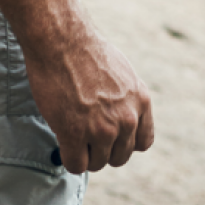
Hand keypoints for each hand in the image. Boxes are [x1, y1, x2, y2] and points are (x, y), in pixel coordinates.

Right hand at [21, 19, 154, 173]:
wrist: (62, 39)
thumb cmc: (86, 50)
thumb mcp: (122, 74)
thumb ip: (127, 100)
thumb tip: (120, 119)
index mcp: (141, 102)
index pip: (143, 142)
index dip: (124, 141)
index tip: (109, 134)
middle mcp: (126, 119)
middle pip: (119, 157)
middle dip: (103, 149)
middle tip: (86, 133)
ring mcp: (101, 129)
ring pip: (97, 163)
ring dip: (85, 154)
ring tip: (72, 134)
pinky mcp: (74, 133)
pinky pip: (76, 165)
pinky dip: (69, 159)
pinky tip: (62, 143)